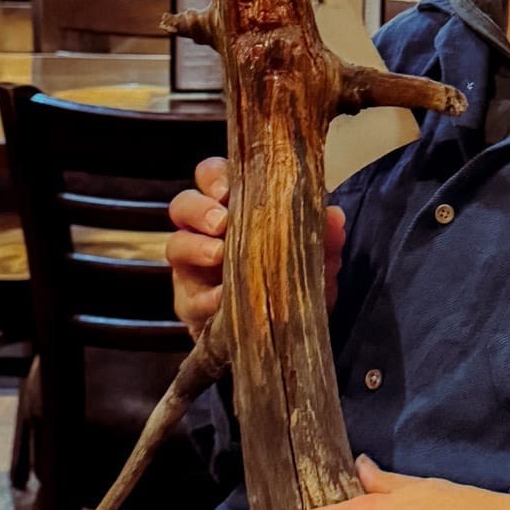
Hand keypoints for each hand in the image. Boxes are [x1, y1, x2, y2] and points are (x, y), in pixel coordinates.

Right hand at [165, 155, 345, 338]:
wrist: (281, 333)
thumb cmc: (290, 279)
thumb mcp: (313, 259)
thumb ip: (324, 238)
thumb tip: (334, 216)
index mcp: (233, 207)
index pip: (211, 175)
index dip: (214, 176)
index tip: (228, 189)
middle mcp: (205, 231)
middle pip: (183, 204)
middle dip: (200, 209)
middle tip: (222, 222)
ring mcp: (192, 267)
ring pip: (176, 244)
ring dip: (196, 247)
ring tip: (219, 256)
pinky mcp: (190, 303)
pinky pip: (188, 297)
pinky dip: (207, 296)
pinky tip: (223, 298)